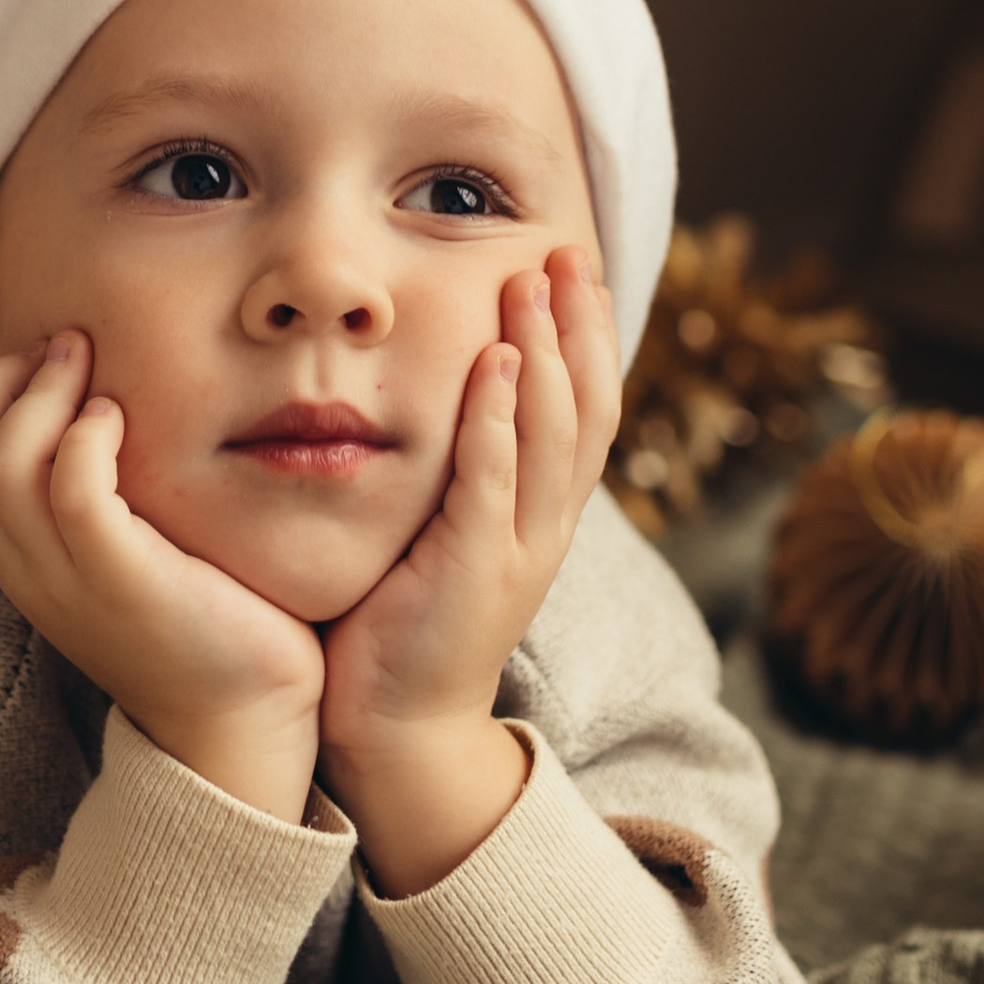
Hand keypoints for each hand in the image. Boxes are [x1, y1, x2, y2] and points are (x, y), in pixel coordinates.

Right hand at [0, 332, 326, 818]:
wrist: (246, 719)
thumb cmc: (203, 618)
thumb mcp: (128, 552)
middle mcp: (30, 574)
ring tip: (89, 365)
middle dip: (0, 383)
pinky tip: (120, 418)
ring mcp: (69, 582)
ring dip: (39, 395)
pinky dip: (84, 437)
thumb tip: (100, 404)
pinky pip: (72, 494)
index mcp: (22, 565)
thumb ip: (98, 498)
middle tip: (65, 346)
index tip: (41, 365)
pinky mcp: (124, 583)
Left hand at [315, 247, 620, 891]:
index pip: (584, 410)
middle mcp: (544, 529)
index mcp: (540, 517)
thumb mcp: (440, 533)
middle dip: (580, 326)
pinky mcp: (473, 573)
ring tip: (536, 282)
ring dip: (549, 353)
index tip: (574, 267)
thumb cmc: (400, 626)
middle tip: (567, 250)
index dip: (587, 337)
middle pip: (587, 410)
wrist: (396, 733)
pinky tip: (499, 366)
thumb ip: (455, 472)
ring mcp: (517, 551)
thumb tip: (445, 396)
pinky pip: (495, 483)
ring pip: (555, 437)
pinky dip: (503, 421)